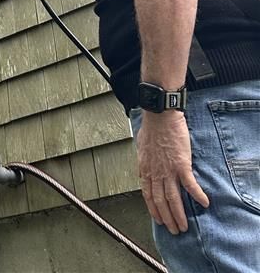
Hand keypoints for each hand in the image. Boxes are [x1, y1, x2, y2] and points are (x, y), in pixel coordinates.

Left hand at [136, 110, 208, 233]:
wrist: (160, 115)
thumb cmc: (152, 127)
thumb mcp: (141, 147)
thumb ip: (143, 161)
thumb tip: (142, 170)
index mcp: (145, 168)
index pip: (148, 194)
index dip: (153, 209)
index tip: (158, 219)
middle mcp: (156, 172)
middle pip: (160, 201)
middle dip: (167, 218)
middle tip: (174, 229)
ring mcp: (168, 169)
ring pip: (173, 198)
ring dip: (179, 214)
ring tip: (184, 225)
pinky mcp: (181, 164)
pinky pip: (190, 184)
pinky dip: (197, 195)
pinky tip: (204, 203)